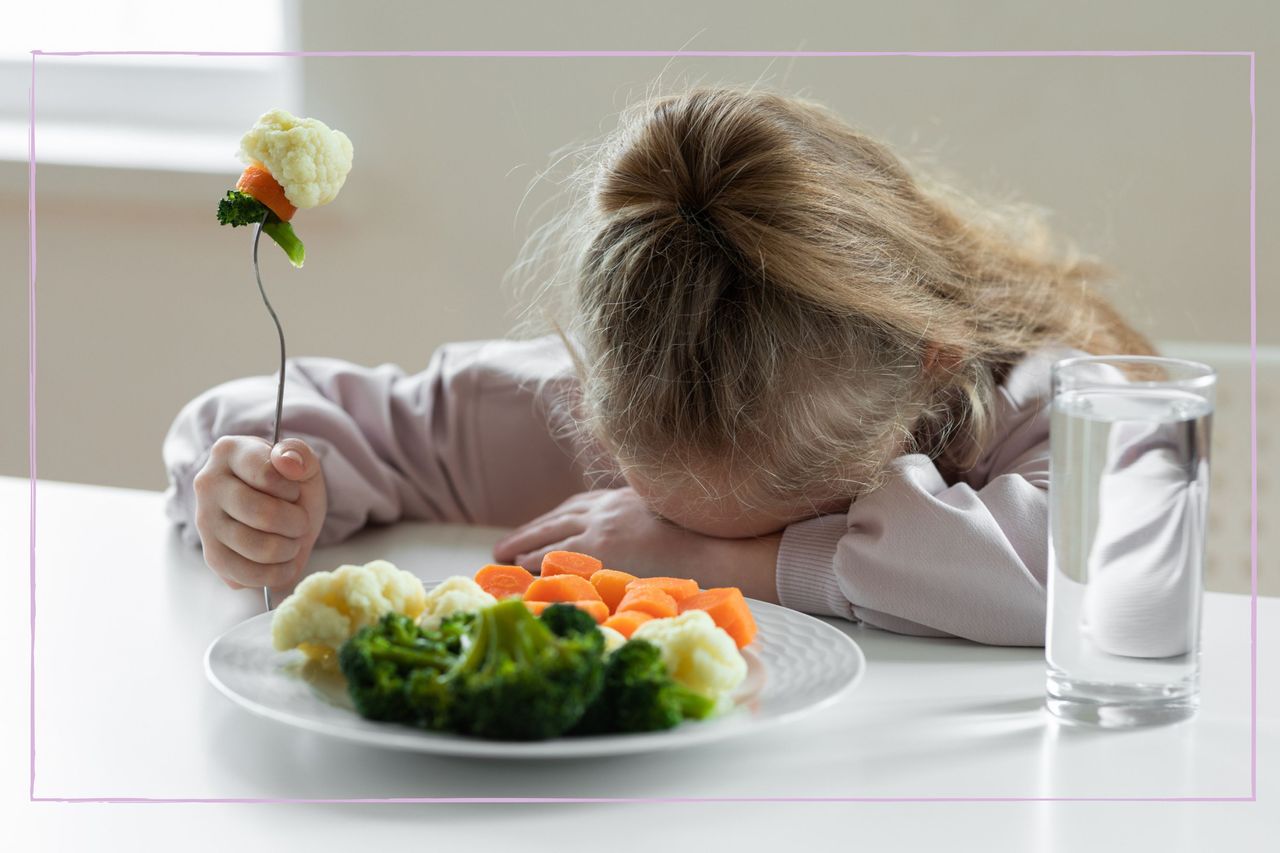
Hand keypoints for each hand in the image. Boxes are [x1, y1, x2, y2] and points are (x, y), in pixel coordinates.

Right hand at [192, 435, 326, 594]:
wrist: (280, 509)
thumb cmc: (289, 483)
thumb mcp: (303, 463)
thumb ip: (300, 455)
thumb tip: (287, 462)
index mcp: (229, 452)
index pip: (266, 475)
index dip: (291, 490)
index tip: (293, 492)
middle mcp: (208, 485)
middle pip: (262, 515)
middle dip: (296, 523)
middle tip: (300, 522)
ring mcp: (205, 522)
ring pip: (256, 547)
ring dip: (288, 549)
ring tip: (292, 540)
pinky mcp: (211, 556)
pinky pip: (245, 575)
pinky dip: (274, 574)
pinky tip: (284, 563)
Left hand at [492, 488, 781, 602]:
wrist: (717, 546)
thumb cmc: (708, 539)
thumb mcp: (675, 514)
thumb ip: (652, 521)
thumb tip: (652, 539)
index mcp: (626, 497)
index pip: (579, 505)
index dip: (556, 519)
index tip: (541, 528)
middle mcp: (608, 509)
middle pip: (556, 519)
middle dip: (528, 532)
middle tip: (503, 547)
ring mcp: (600, 529)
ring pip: (548, 538)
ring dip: (523, 549)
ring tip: (503, 561)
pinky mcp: (597, 552)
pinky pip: (554, 560)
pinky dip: (534, 568)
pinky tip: (521, 577)